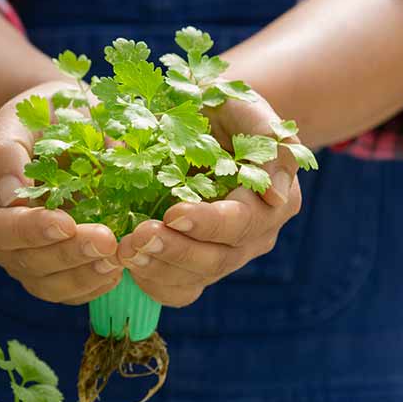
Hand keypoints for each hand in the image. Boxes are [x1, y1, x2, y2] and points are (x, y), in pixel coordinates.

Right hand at [0, 81, 123, 304]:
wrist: (61, 126)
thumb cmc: (43, 112)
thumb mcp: (23, 113)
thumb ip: (8, 148)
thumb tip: (12, 192)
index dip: (28, 229)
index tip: (66, 222)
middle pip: (19, 258)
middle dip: (65, 253)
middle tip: (108, 241)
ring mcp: (14, 255)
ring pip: (42, 282)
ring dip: (82, 274)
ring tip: (118, 257)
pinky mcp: (43, 270)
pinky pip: (63, 291)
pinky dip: (91, 284)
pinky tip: (117, 269)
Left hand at [117, 90, 303, 306]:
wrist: (207, 124)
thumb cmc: (228, 112)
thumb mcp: (250, 111)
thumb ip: (271, 142)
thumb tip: (276, 197)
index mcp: (272, 202)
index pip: (241, 223)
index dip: (208, 223)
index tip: (173, 212)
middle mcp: (253, 237)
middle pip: (217, 259)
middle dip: (176, 250)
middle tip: (139, 236)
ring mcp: (225, 256)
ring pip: (195, 279)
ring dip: (157, 268)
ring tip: (126, 250)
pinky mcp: (197, 268)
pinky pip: (177, 290)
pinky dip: (151, 282)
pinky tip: (128, 264)